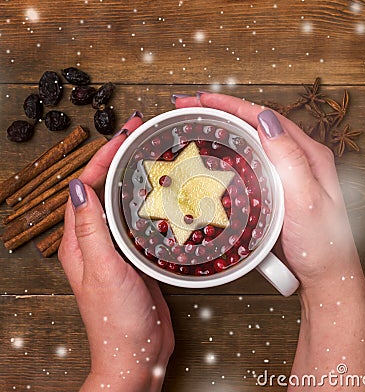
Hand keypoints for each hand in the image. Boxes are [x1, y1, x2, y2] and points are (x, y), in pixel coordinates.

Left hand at [59, 114, 173, 391]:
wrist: (139, 353)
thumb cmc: (118, 320)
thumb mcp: (103, 270)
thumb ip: (90, 229)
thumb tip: (78, 187)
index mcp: (79, 241)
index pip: (85, 186)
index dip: (101, 157)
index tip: (122, 135)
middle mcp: (94, 241)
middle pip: (101, 188)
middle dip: (115, 158)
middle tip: (136, 136)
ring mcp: (116, 247)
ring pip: (120, 201)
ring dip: (131, 175)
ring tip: (148, 155)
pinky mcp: (135, 255)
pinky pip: (137, 219)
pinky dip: (146, 200)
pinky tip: (161, 194)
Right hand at [173, 93, 364, 389]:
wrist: (326, 274)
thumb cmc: (323, 244)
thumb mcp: (308, 201)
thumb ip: (290, 161)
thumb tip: (266, 121)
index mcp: (308, 155)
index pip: (266, 118)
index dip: (233, 105)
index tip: (204, 99)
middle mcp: (298, 159)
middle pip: (256, 124)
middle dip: (223, 111)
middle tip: (191, 107)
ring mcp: (286, 174)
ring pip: (252, 141)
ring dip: (225, 127)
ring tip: (198, 123)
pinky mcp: (277, 189)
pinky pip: (251, 162)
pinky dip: (231, 151)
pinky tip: (216, 155)